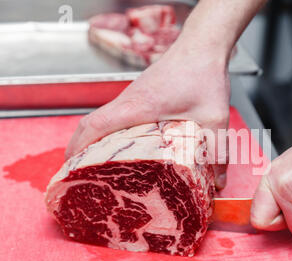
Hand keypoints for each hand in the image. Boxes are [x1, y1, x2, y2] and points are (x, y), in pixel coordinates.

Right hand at [65, 41, 229, 188]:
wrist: (202, 46)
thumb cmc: (204, 75)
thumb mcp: (215, 118)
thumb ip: (218, 151)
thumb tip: (218, 182)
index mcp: (139, 106)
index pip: (95, 125)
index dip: (79, 148)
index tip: (72, 169)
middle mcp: (129, 100)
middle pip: (90, 124)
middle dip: (79, 149)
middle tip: (80, 175)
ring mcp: (132, 96)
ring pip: (101, 118)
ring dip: (92, 140)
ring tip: (95, 166)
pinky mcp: (139, 94)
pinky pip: (114, 114)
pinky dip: (107, 131)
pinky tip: (121, 147)